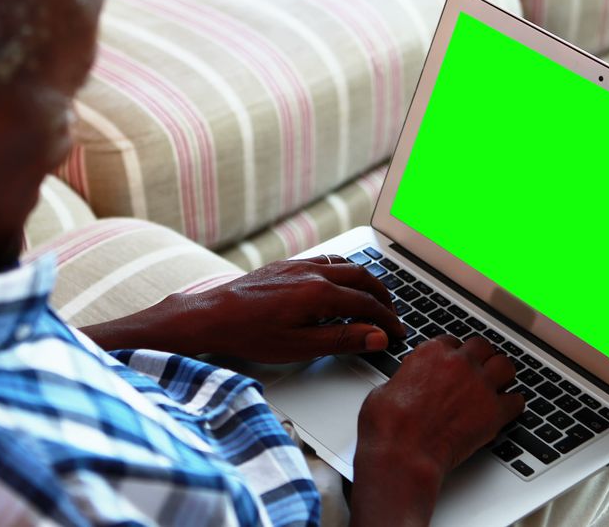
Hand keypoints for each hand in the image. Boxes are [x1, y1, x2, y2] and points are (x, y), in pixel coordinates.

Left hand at [80, 257, 405, 361]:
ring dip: (365, 279)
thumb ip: (342, 339)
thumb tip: (377, 337)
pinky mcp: (285, 265)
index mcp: (319, 293)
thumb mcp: (300, 347)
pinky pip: (325, 260)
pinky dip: (344, 269)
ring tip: (375, 296)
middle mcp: (312, 273)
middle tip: (393, 315)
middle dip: (383, 297)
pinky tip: (341, 280)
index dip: (387, 321)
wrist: (211, 316)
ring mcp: (298, 265)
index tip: (398, 334)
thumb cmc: (250, 335)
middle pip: (362, 278)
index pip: (368, 304)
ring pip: (345, 265)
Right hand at [350, 336, 523, 525]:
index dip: (452, 353)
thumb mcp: (386, 388)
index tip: (451, 363)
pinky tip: (504, 410)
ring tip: (496, 384)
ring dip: (501, 374)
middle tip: (476, 370)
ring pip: (505, 366)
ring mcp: (479, 386)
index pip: (451, 341)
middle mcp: (459, 363)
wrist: (403, 452)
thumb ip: (405, 378)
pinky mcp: (494, 412)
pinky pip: (517, 401)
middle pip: (482, 347)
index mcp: (431, 353)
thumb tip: (405, 383)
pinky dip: (512, 405)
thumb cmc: (389, 425)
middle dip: (479, 358)